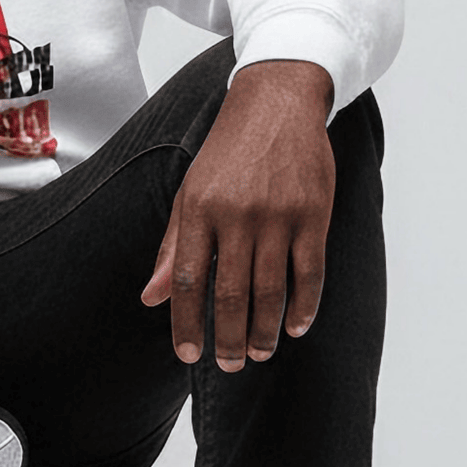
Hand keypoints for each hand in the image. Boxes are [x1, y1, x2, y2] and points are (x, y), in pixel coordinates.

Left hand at [140, 61, 336, 369]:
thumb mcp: (191, 191)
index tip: (188, 354)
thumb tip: (152, 297)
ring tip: (260, 353)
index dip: (187, 323)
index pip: (190, 280)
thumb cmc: (230, 151)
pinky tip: (295, 328)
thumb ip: (174, 246)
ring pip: (270, 290)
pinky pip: (309, 272)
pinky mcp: (313, 213)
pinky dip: (303, 306)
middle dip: (229, 337)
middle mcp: (237, 215)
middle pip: (230, 293)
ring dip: (265, 331)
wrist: (277, 101)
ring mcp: (278, 215)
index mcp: (200, 209)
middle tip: (230, 365)